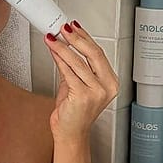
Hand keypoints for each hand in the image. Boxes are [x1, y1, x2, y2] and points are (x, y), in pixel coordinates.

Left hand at [45, 21, 118, 142]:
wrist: (70, 134)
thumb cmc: (73, 113)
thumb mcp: (75, 84)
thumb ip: (73, 66)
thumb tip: (64, 44)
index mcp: (110, 82)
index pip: (99, 53)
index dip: (85, 37)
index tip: (73, 27)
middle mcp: (107, 87)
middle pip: (93, 54)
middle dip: (76, 38)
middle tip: (62, 28)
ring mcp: (97, 92)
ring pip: (78, 62)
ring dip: (63, 47)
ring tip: (52, 38)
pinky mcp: (83, 96)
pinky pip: (69, 72)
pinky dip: (59, 59)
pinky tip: (53, 52)